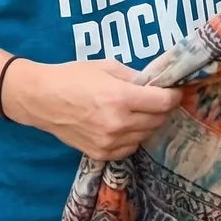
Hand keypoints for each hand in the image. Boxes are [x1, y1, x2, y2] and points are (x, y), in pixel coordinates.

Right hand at [8, 59, 181, 160]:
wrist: (43, 100)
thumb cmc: (74, 76)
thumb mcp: (107, 67)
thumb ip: (134, 77)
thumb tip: (157, 82)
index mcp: (120, 98)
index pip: (162, 103)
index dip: (173, 95)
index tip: (176, 90)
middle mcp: (118, 124)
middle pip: (157, 120)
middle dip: (161, 108)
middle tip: (156, 97)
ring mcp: (109, 142)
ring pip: (145, 135)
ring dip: (148, 122)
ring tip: (139, 109)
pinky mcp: (102, 154)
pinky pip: (130, 146)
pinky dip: (133, 135)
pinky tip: (125, 123)